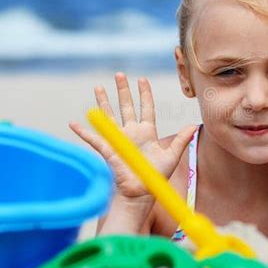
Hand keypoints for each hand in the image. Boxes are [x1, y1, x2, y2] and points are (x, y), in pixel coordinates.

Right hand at [70, 72, 196, 200]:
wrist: (141, 193)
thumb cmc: (155, 177)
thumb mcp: (171, 157)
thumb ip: (181, 140)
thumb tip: (194, 126)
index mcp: (147, 132)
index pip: (146, 108)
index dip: (144, 94)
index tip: (142, 79)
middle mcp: (132, 132)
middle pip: (126, 106)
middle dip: (123, 90)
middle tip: (119, 74)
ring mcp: (119, 139)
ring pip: (109, 116)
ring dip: (103, 102)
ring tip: (98, 87)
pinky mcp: (108, 149)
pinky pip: (93, 139)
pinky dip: (82, 131)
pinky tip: (73, 123)